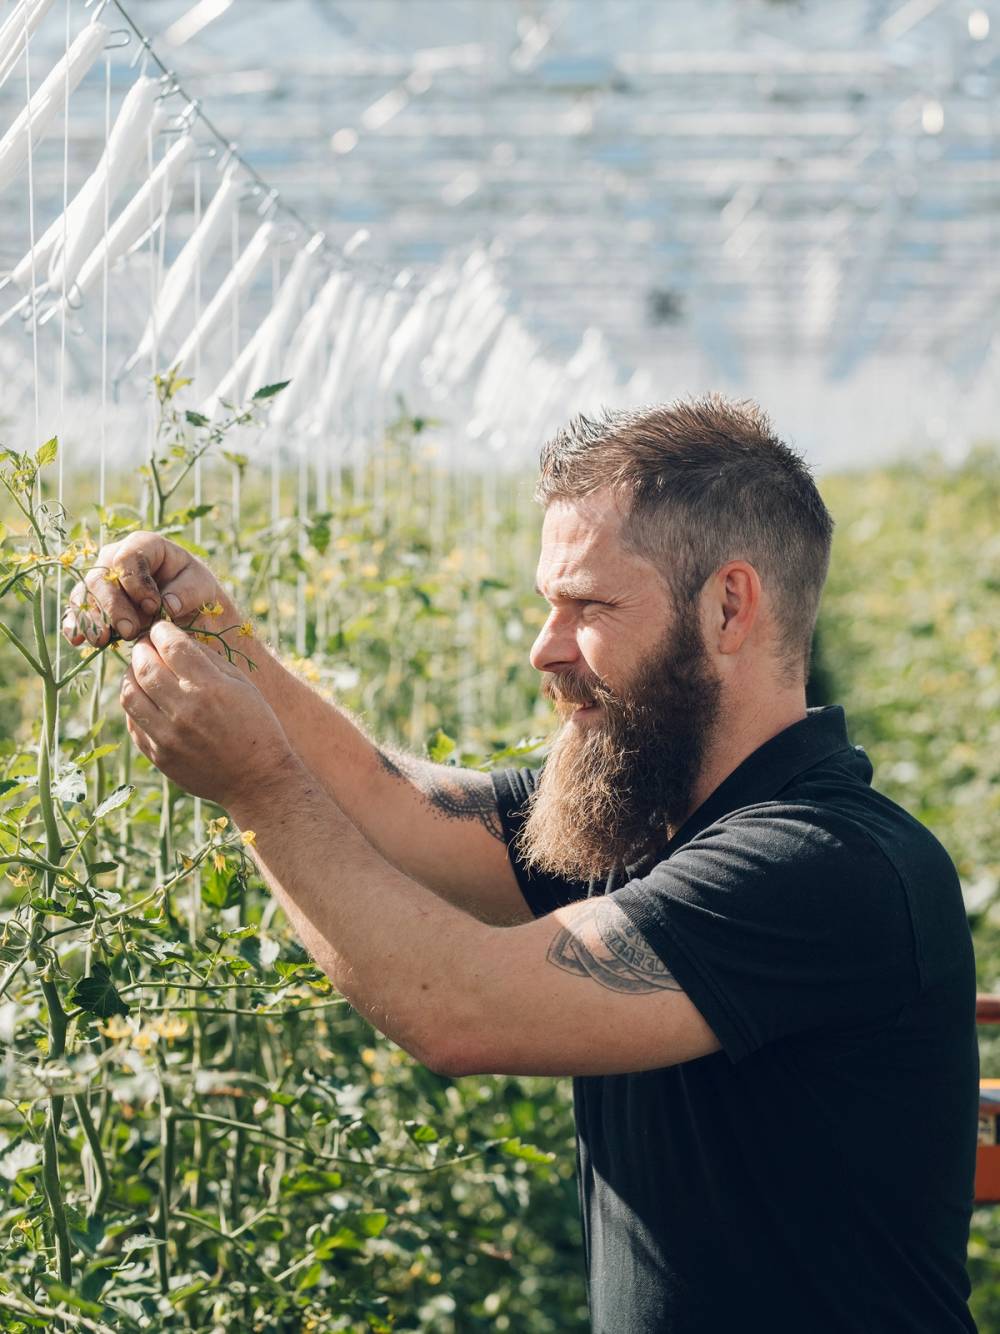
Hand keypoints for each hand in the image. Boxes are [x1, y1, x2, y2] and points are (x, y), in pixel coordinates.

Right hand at [62, 530, 237, 649]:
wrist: (187, 609)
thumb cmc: (195, 590)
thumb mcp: (202, 587)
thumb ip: (188, 592)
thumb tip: (167, 605)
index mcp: (144, 545)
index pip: (128, 557)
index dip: (136, 582)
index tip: (154, 607)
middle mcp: (115, 558)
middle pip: (101, 577)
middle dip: (113, 606)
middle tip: (130, 631)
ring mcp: (101, 580)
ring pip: (84, 595)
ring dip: (92, 619)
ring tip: (103, 641)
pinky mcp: (92, 603)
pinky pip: (77, 611)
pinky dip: (76, 626)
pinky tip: (77, 640)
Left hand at [119, 620, 293, 807]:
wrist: (257, 780)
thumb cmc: (257, 727)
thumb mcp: (243, 686)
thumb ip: (210, 661)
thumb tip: (178, 641)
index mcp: (210, 689)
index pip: (172, 646)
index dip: (162, 632)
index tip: (161, 630)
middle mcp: (185, 711)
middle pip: (145, 666)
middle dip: (142, 649)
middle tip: (147, 646)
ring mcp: (168, 736)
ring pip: (130, 694)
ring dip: (131, 675)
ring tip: (140, 671)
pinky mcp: (159, 755)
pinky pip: (134, 723)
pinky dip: (135, 705)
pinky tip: (146, 699)